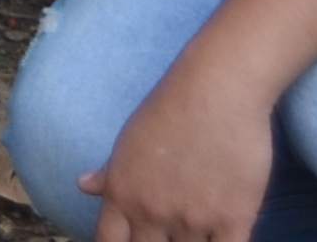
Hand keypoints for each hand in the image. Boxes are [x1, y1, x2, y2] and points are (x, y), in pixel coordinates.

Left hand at [84, 56, 278, 241]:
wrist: (217, 90)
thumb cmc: (170, 109)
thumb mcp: (129, 141)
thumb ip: (110, 173)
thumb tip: (83, 185)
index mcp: (122, 194)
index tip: (133, 241)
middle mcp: (152, 212)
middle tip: (166, 235)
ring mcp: (192, 220)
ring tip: (193, 234)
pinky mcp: (233, 220)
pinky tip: (220, 238)